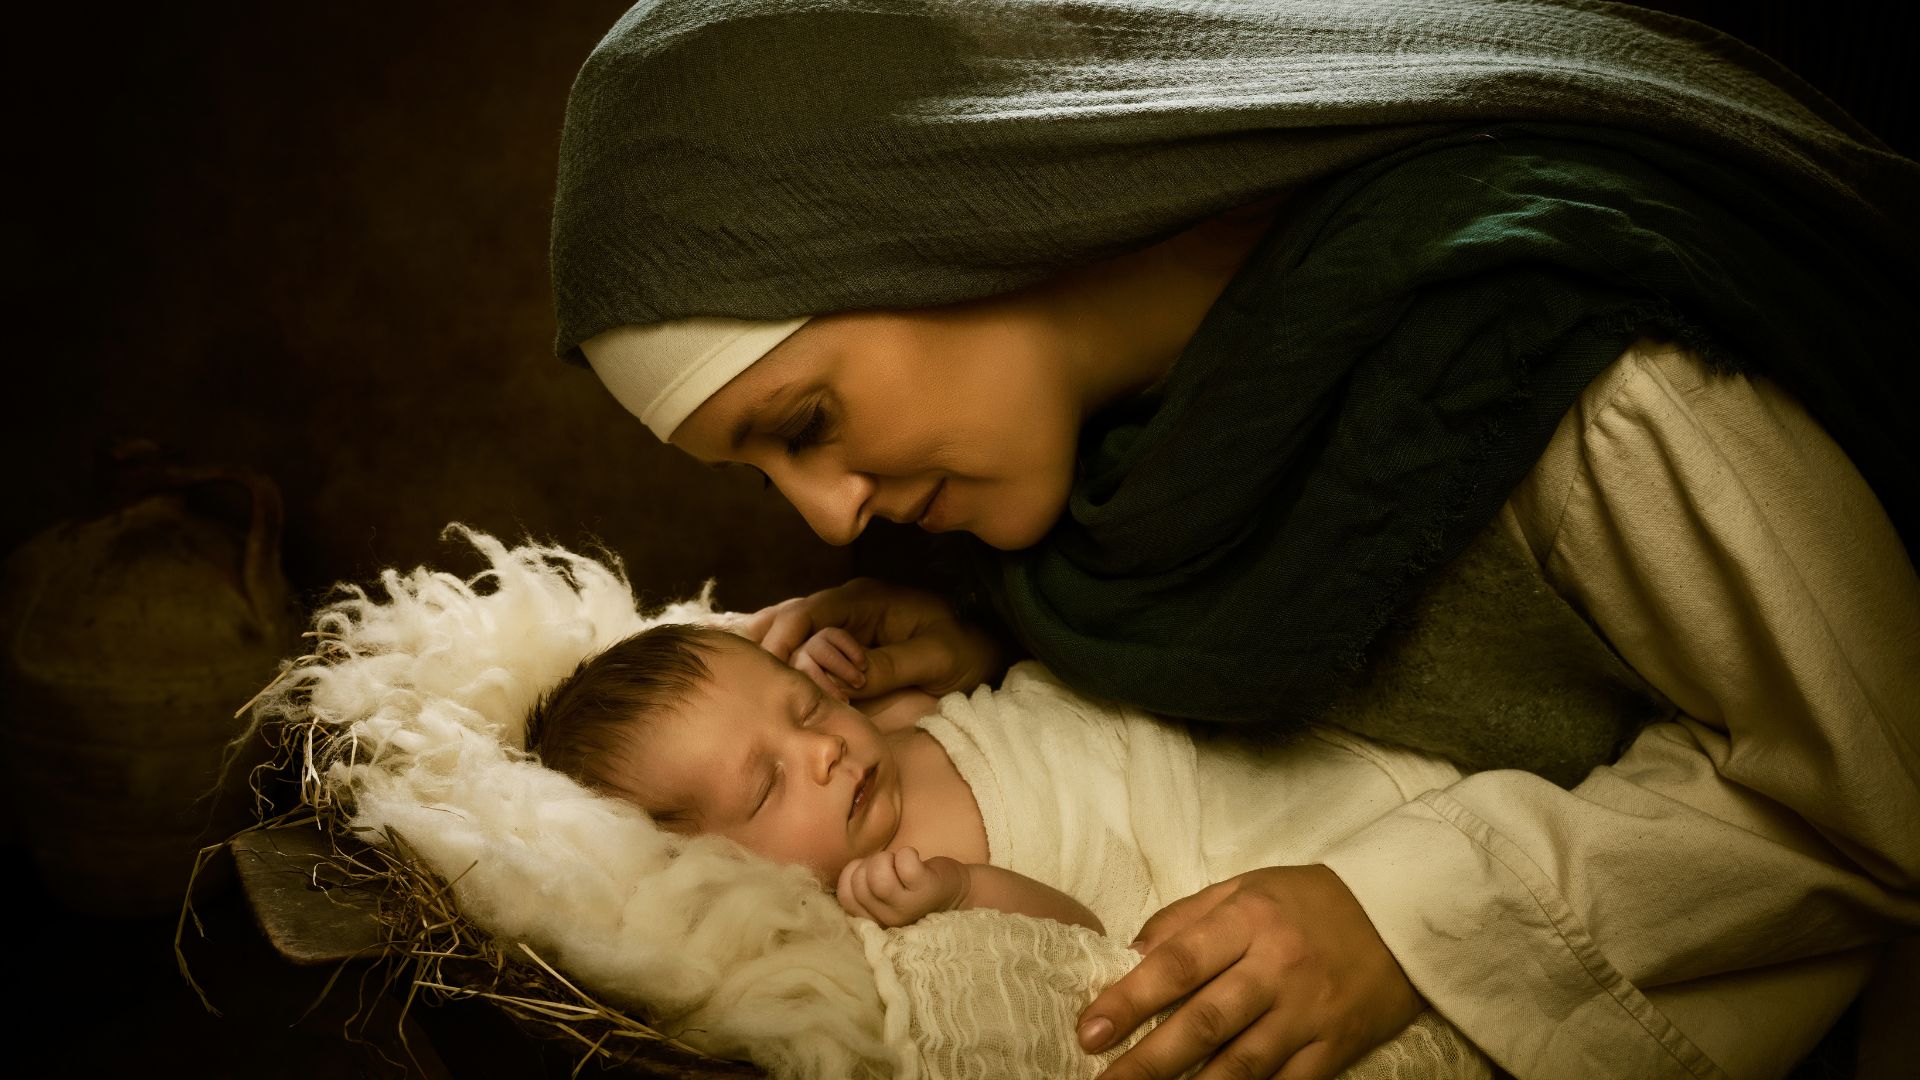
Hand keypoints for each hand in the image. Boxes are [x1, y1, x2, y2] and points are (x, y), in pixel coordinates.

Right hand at [746, 578, 1002, 698]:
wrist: (980, 653)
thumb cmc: (963, 651)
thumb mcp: (936, 658)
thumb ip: (891, 666)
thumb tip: (846, 679)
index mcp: (865, 599)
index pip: (809, 611)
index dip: (783, 638)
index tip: (767, 668)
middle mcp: (844, 607)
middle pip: (785, 618)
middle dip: (766, 646)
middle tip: (754, 683)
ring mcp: (838, 625)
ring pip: (785, 631)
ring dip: (769, 655)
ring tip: (751, 684)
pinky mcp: (837, 646)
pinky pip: (798, 649)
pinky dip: (780, 663)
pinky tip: (767, 684)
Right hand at [835, 847, 967, 927]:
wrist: (959, 892)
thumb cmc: (914, 886)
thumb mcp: (882, 894)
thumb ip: (861, 886)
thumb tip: (850, 869)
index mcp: (873, 920)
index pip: (844, 895)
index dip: (853, 873)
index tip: (873, 872)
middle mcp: (888, 920)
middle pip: (859, 882)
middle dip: (871, 863)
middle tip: (890, 866)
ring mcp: (907, 907)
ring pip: (878, 876)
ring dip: (886, 858)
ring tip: (900, 862)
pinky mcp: (926, 890)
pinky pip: (905, 864)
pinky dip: (907, 853)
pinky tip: (916, 859)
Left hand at [1078, 865, 1423, 1079]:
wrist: (1405, 914)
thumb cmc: (1310, 900)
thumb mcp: (1244, 887)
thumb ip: (1184, 919)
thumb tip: (1129, 955)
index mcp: (1247, 920)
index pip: (1177, 963)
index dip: (1129, 1000)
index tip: (1090, 1030)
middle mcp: (1276, 968)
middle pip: (1203, 1022)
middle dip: (1147, 1061)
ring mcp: (1308, 1013)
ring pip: (1241, 1064)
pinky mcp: (1335, 1047)